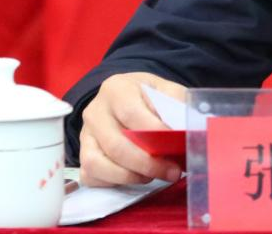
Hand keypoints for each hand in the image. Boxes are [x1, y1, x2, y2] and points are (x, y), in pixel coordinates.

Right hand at [78, 72, 186, 187]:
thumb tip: (189, 131)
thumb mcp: (165, 90)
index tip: (176, 145)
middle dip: (147, 164)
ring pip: (98, 164)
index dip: (154, 133)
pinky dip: (115, 182)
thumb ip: (177, 106)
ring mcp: (85, 135)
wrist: (125, 97)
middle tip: (172, 172)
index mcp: (116, 89)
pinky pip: (92, 176)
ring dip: (130, 176)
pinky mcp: (82, 155)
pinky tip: (135, 176)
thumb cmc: (147, 96)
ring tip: (153, 175)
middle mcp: (95, 112)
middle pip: (115, 145)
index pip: (131, 114)